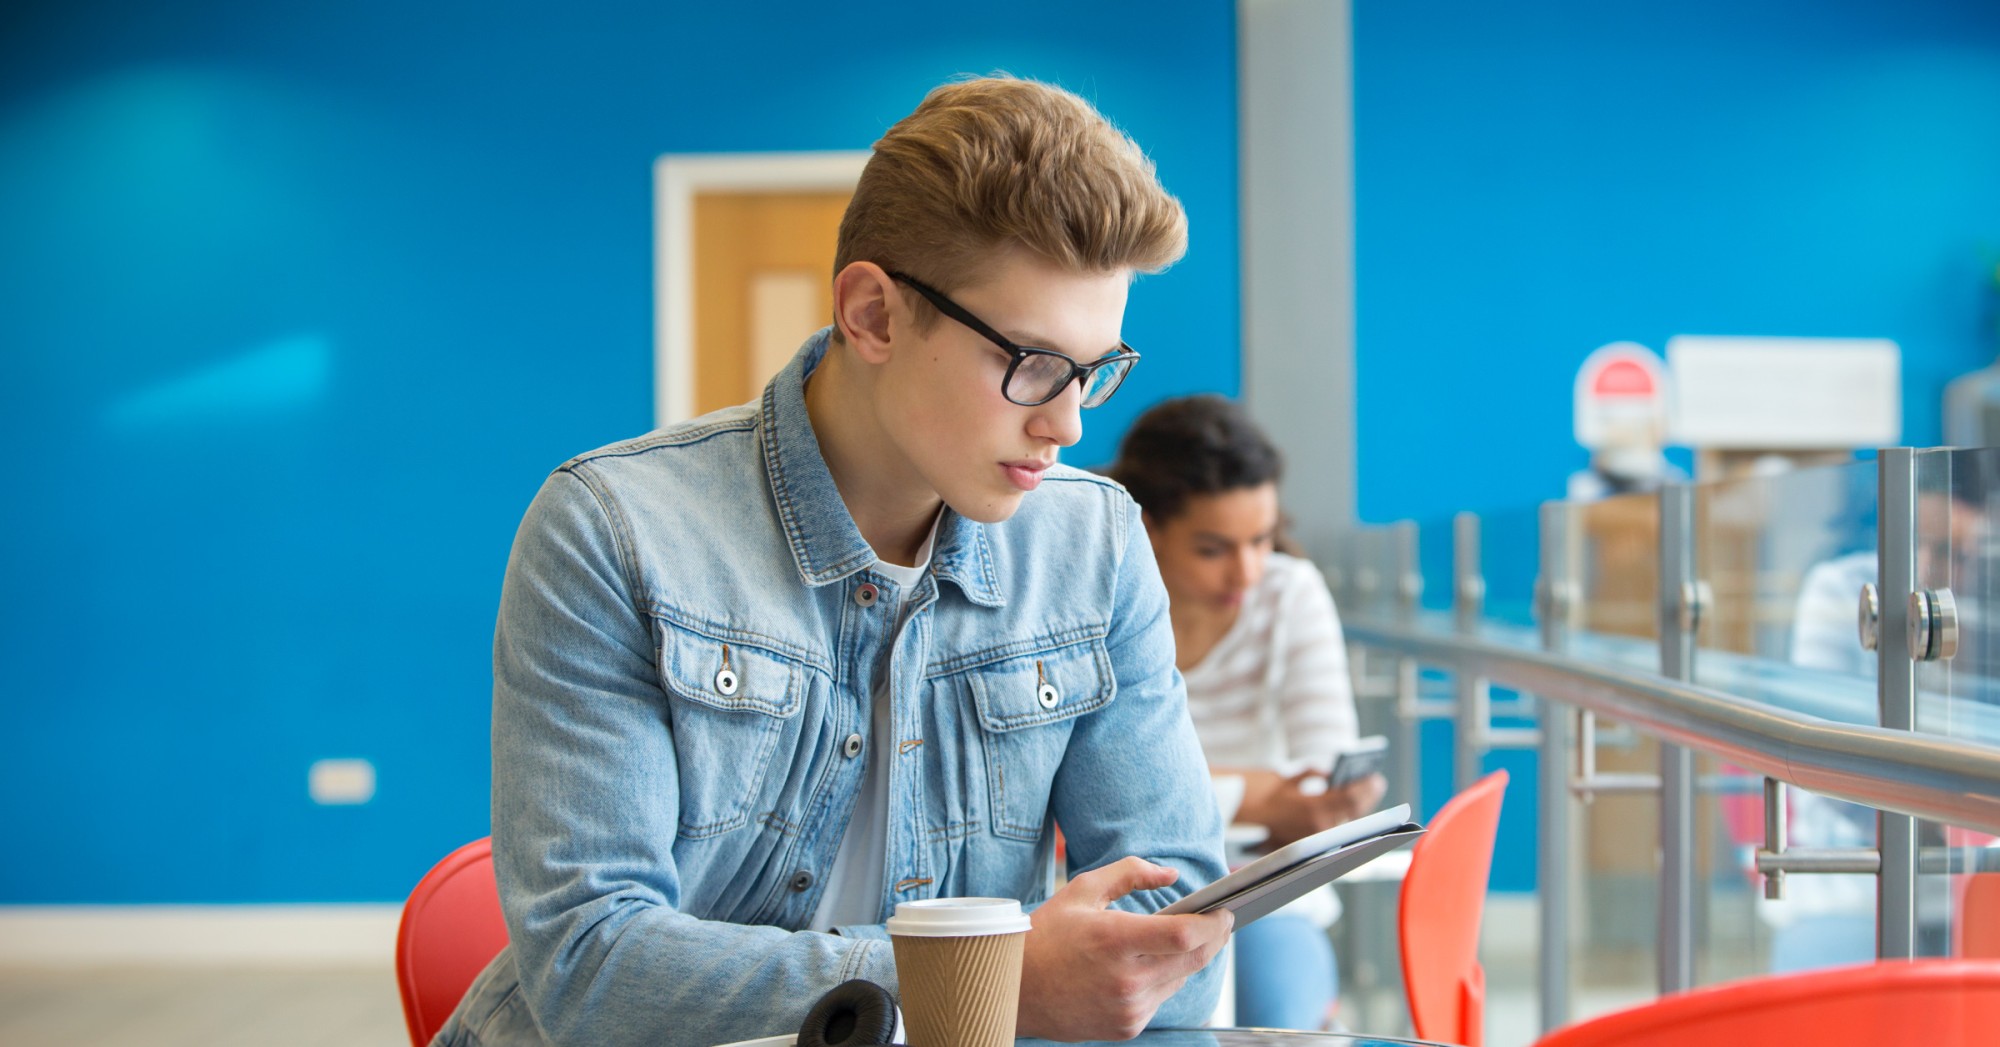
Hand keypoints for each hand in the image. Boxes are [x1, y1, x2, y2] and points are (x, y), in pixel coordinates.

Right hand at [1016, 856, 1232, 1040]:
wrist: (1016, 990)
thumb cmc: (1047, 935)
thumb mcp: (1083, 890)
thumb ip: (1129, 873)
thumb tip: (1170, 874)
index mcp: (1114, 940)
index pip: (1183, 935)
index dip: (1213, 923)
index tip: (1224, 911)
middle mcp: (1125, 979)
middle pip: (1193, 959)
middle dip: (1214, 939)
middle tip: (1219, 922)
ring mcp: (1128, 1007)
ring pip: (1180, 980)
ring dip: (1186, 959)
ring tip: (1178, 940)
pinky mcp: (1127, 1027)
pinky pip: (1161, 999)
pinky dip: (1163, 980)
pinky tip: (1147, 967)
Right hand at [1250, 770, 1387, 849]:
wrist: (1253, 817)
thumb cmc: (1272, 794)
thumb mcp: (1293, 778)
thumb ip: (1316, 774)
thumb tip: (1335, 775)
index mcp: (1312, 807)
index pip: (1350, 798)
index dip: (1365, 788)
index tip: (1375, 777)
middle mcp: (1319, 825)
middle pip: (1355, 811)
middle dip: (1368, 795)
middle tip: (1377, 782)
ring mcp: (1319, 834)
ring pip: (1350, 820)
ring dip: (1362, 804)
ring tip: (1371, 791)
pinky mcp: (1317, 839)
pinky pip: (1341, 825)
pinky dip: (1351, 813)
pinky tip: (1358, 802)